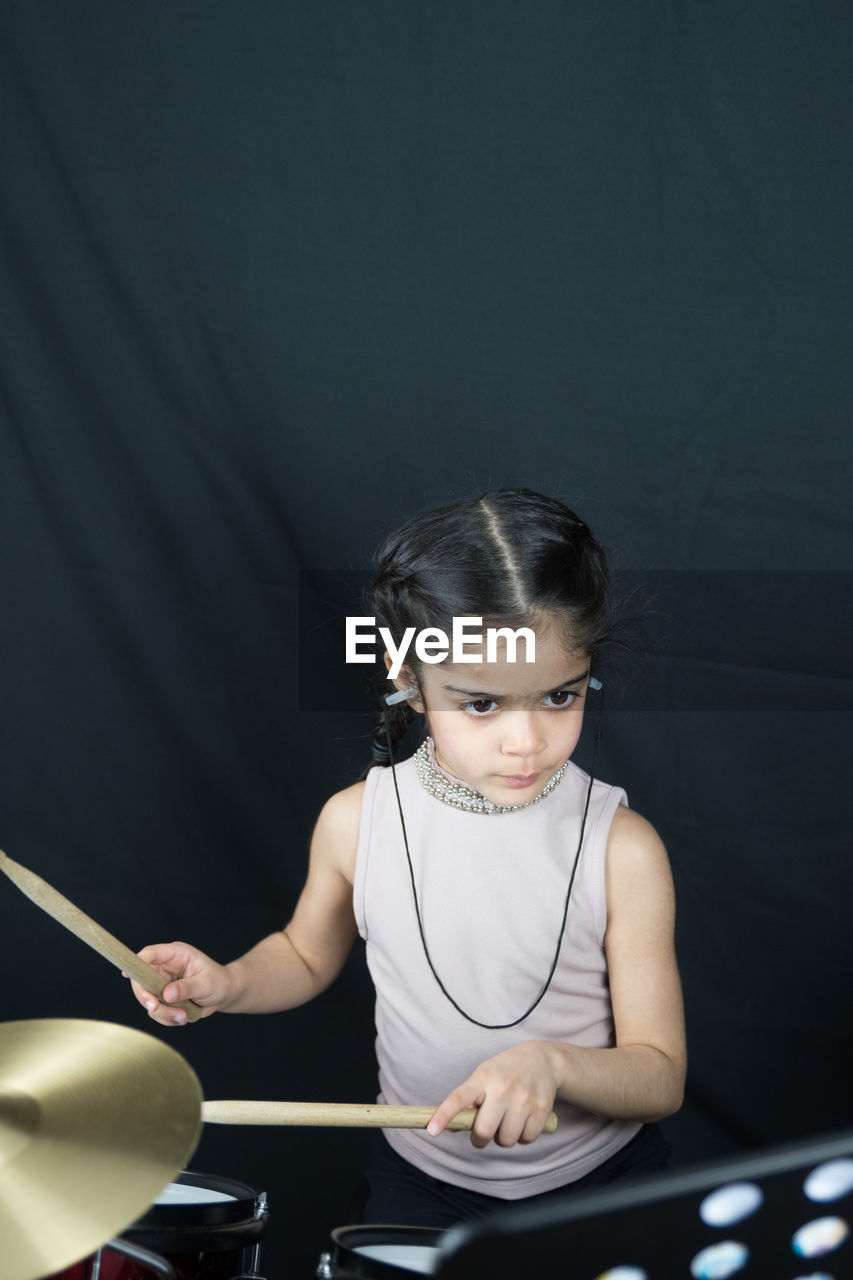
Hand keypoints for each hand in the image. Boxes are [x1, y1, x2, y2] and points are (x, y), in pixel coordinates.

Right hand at [124, 942, 233, 1025]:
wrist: (224, 994)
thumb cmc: (219, 982)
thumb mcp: (206, 983)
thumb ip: (186, 987)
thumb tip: (166, 994)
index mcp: (175, 955)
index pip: (150, 954)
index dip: (137, 962)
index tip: (128, 975)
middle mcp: (165, 968)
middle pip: (141, 980)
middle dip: (146, 996)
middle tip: (155, 1007)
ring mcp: (162, 984)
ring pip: (147, 999)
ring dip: (162, 1012)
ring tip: (182, 1017)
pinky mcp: (163, 999)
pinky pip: (155, 1011)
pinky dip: (166, 1018)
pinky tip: (183, 1017)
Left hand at [427, 1041, 559, 1147]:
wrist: (542, 1059)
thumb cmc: (505, 1071)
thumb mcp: (483, 1076)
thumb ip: (468, 1101)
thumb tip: (451, 1128)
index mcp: (482, 1079)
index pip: (458, 1098)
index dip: (443, 1116)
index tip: (431, 1131)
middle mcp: (502, 1088)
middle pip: (484, 1130)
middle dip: (480, 1139)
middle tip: (483, 1132)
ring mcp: (523, 1098)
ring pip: (506, 1140)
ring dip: (504, 1138)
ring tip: (508, 1121)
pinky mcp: (542, 1108)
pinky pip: (527, 1139)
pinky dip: (524, 1136)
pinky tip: (524, 1120)